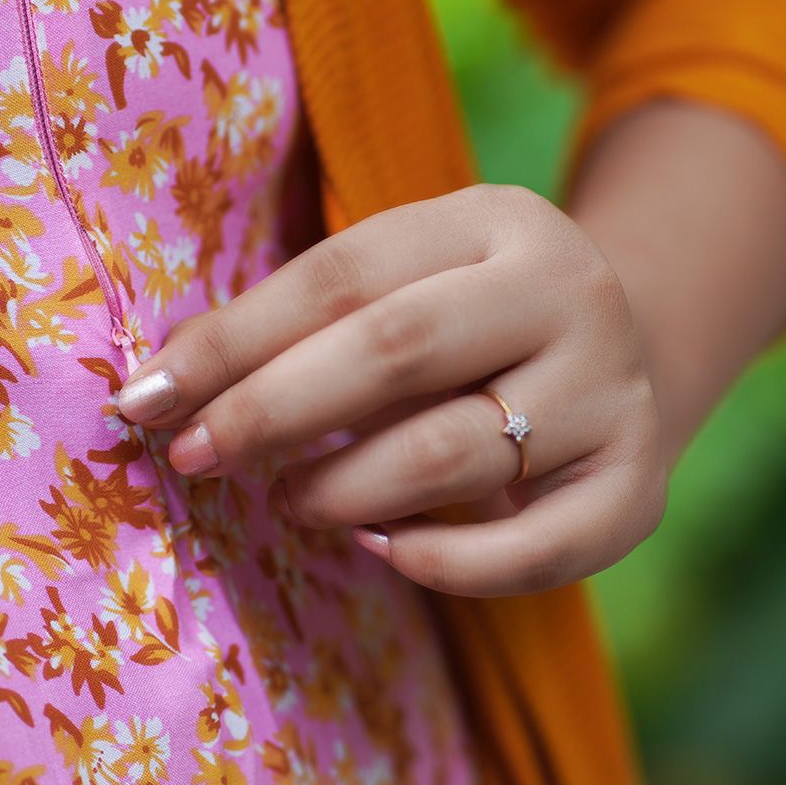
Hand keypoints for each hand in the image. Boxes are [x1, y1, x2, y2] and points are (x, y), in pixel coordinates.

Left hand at [117, 183, 666, 595]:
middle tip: (195, 457)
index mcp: (498, 221)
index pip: (344, 274)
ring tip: (291, 502)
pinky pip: (528, 552)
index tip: (147, 398)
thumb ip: (313, 323)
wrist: (631, 355)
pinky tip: (378, 547)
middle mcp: (569, 293)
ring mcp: (612, 393)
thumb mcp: (415, 283)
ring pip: (451, 454)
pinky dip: (436, 563)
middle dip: (271, 412)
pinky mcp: (638, 491)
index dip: (234, 340)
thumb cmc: (476, 324)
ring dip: (342, 490)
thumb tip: (168, 389)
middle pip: (396, 350)